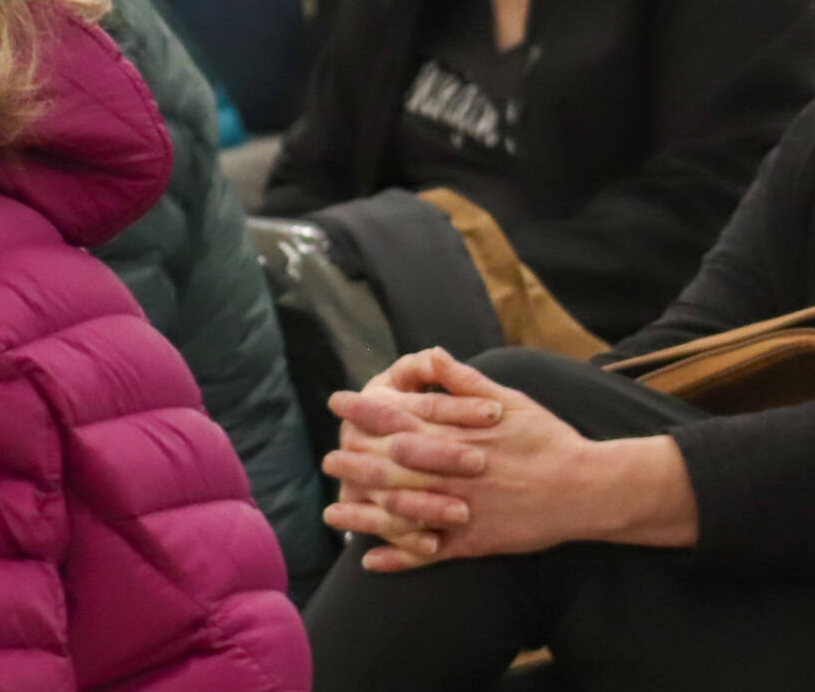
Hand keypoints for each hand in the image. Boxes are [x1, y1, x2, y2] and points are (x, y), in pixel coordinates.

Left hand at [322, 349, 674, 572]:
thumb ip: (464, 380)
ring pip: (400, 512)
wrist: (588, 488)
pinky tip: (370, 561)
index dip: (364, 410)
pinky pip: (429, 554)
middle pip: (390, 465)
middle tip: (327, 458)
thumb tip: (432, 354)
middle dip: (354, 461)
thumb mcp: (508, 399)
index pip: (398, 418)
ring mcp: (460, 509)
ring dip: (363, 513)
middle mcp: (451, 471)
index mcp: (457, 434)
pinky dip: (399, 558)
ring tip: (331, 512)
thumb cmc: (548, 439)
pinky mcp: (474, 541)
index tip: (336, 401)